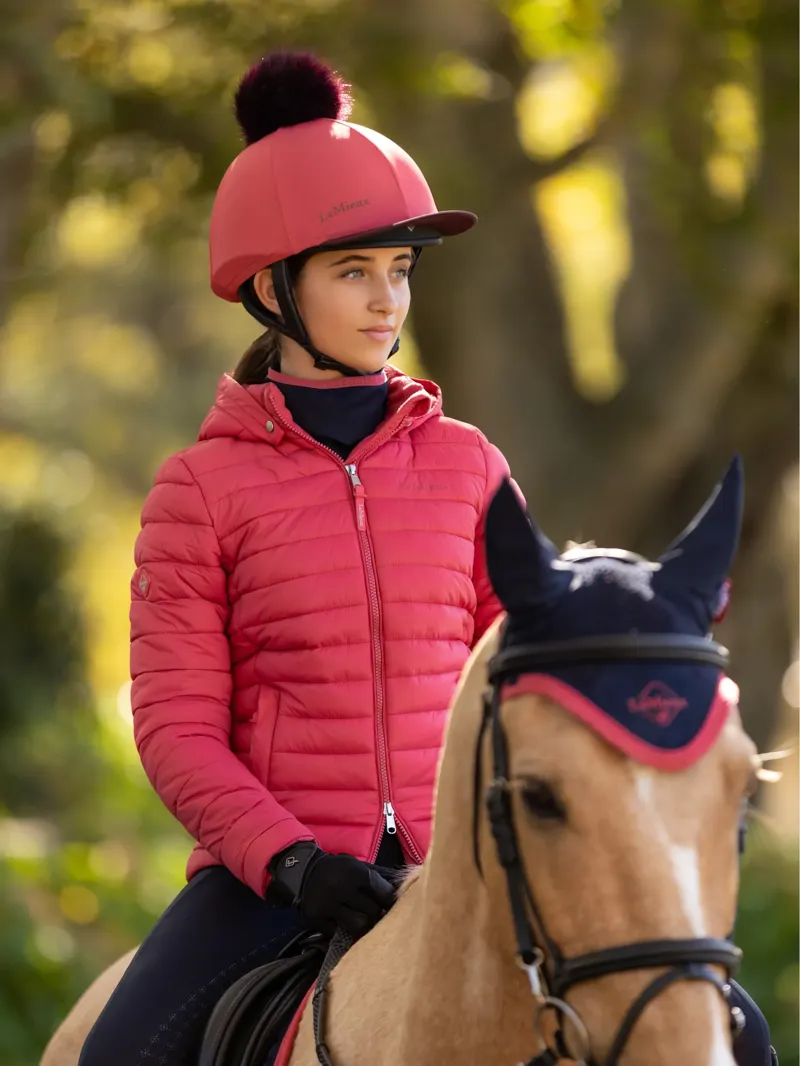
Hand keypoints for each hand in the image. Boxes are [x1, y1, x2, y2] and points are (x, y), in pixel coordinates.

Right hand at [268, 843, 396, 938]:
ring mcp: (329, 905)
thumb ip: (376, 878)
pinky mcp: (317, 918)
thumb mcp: (356, 865)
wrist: (303, 871)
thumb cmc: (337, 869)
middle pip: (373, 912)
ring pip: (359, 925)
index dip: (391, 902)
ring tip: (363, 923)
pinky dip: (342, 930)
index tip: (391, 907)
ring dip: (363, 926)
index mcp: (358, 873)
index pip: (385, 894)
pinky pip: (337, 932)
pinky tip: (343, 924)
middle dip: (377, 915)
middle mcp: (344, 888)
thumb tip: (400, 891)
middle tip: (377, 916)